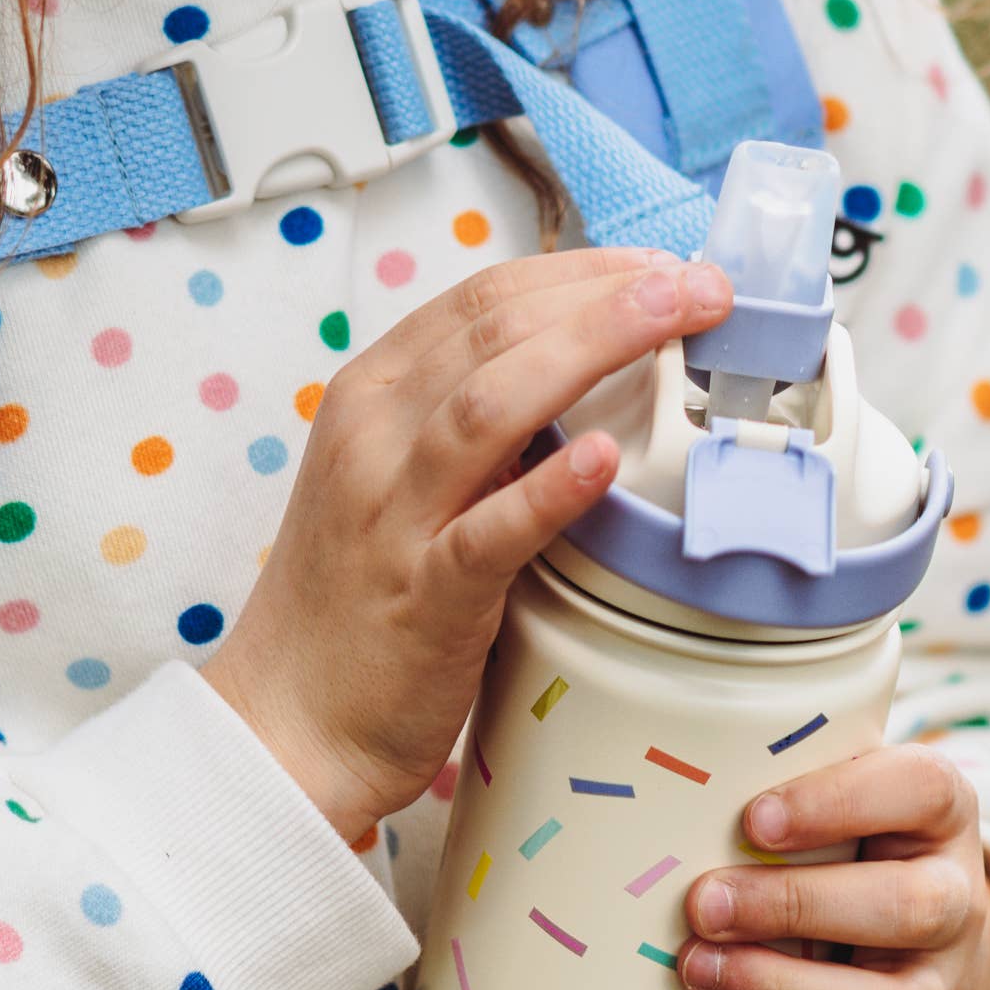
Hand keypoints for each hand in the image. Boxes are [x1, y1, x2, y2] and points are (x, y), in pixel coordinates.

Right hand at [203, 247, 732, 840]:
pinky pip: (491, 529)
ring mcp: (394, 514)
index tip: (659, 268)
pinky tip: (605, 456)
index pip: (483, 299)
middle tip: (700, 283)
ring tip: (673, 323)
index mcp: (372, 396)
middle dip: (607, 293)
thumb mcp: (400, 484)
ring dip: (592, 349)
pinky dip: (551, 488)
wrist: (288, 721)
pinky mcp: (423, 594)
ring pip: (491, 402)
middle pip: (496, 329)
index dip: (581, 272)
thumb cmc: (357, 606)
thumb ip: (472, 428)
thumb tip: (580, 382)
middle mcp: (374, 436)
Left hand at [629, 747, 989, 989]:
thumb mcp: (846, 798)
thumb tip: (622, 757)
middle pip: (909, 909)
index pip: (922, 792)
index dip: (839, 804)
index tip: (752, 817)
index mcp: (942, 817)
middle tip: (701, 903)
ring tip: (693, 973)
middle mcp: (955, 905)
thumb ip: (776, 770)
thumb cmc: (853, 850)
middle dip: (797, 907)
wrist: (929, 955)